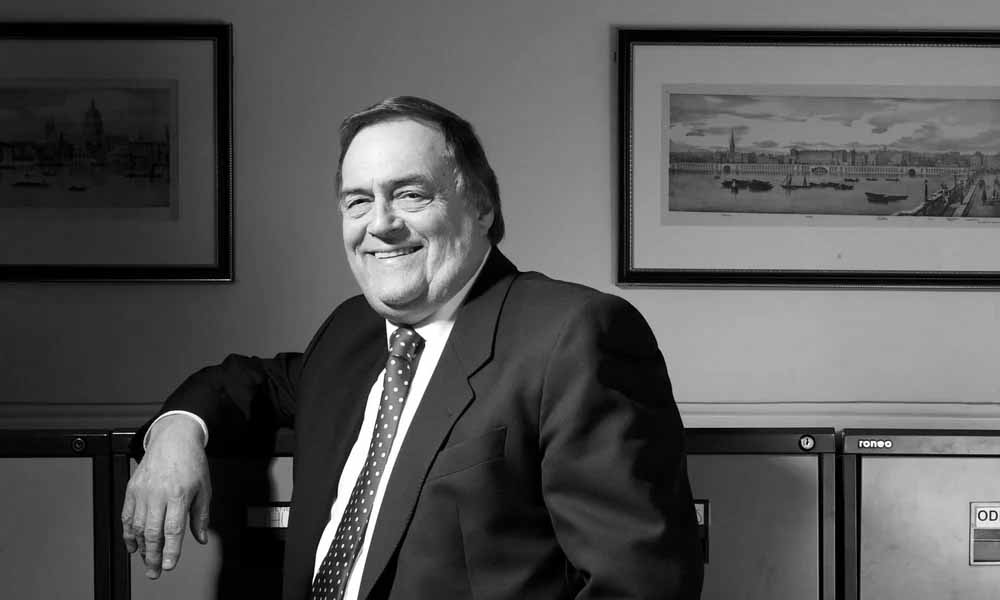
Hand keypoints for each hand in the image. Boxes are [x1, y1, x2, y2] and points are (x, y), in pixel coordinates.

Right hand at [121, 414, 211, 578]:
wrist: (174, 438)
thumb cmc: (191, 461)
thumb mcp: (204, 488)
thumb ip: (201, 516)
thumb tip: (201, 538)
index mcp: (179, 494)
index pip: (173, 529)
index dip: (170, 550)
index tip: (169, 565)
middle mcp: (158, 494)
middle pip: (152, 532)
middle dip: (153, 556)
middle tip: (155, 571)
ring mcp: (142, 491)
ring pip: (136, 527)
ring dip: (141, 547)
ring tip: (147, 560)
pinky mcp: (131, 489)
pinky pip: (126, 516)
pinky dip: (127, 533)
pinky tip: (132, 545)